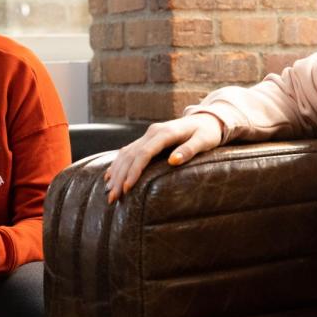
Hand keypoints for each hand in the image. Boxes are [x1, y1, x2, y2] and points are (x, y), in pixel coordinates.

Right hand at [104, 114, 222, 203]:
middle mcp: (152, 132)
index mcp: (165, 133)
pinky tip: (110, 177)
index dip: (134, 171)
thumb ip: (189, 150)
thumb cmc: (207, 133)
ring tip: (109, 192)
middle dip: (120, 177)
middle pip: (130, 155)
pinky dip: (117, 164)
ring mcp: (148, 135)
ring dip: (116, 173)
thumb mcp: (204, 141)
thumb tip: (173, 161)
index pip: (144, 153)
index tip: (127, 188)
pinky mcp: (147, 139)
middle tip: (112, 198)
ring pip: (125, 153)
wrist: (206, 119)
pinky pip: (128, 151)